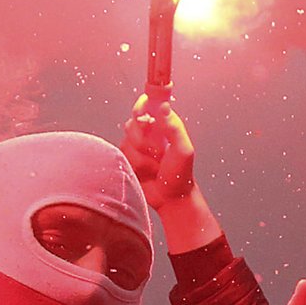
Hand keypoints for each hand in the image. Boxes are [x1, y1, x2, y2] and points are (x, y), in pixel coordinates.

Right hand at [122, 97, 219, 251]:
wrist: (171, 198)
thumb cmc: (180, 174)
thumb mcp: (183, 149)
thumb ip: (173, 127)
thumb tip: (163, 107)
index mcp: (163, 125)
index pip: (146, 106)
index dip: (142, 107)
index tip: (144, 116)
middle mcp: (149, 133)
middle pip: (133, 123)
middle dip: (143, 139)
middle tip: (158, 151)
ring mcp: (137, 146)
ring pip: (127, 142)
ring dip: (142, 157)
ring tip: (156, 166)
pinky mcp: (128, 159)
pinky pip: (122, 155)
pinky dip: (135, 165)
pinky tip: (146, 172)